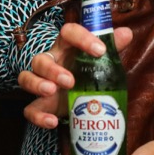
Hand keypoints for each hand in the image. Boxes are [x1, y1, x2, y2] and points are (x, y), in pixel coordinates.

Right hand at [17, 22, 133, 130]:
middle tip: (70, 81)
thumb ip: (112, 46)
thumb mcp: (100, 60)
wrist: (77, 95)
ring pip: (27, 78)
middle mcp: (51, 63)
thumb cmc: (87, 71)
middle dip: (53, 70)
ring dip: (37, 84)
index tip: (100, 50)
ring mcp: (42, 83)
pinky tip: (53, 121)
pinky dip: (38, 116)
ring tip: (52, 91)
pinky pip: (30, 109)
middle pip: (40, 59)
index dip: (82, 37)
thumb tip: (126, 32)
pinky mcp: (41, 104)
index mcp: (66, 48)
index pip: (68, 33)